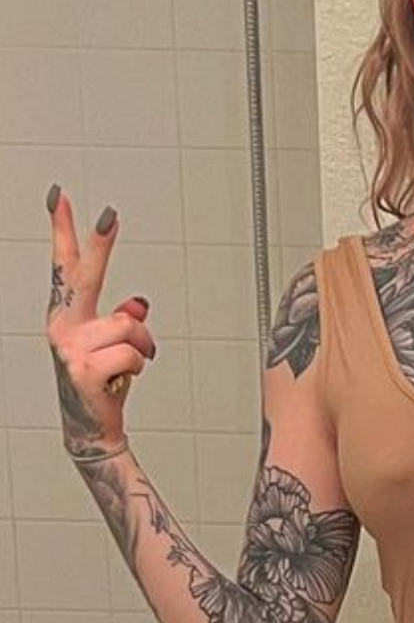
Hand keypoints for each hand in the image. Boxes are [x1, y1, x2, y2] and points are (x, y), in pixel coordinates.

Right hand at [45, 187, 156, 456]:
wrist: (91, 426)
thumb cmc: (102, 383)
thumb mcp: (113, 346)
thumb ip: (121, 320)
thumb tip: (138, 302)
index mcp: (67, 315)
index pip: (65, 266)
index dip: (64, 230)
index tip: (61, 196)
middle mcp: (62, 326)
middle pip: (87, 276)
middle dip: (99, 243)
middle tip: (109, 212)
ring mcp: (71, 348)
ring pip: (130, 325)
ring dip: (142, 346)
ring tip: (128, 366)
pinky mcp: (85, 369)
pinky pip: (133, 353)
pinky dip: (138, 367)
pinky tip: (120, 381)